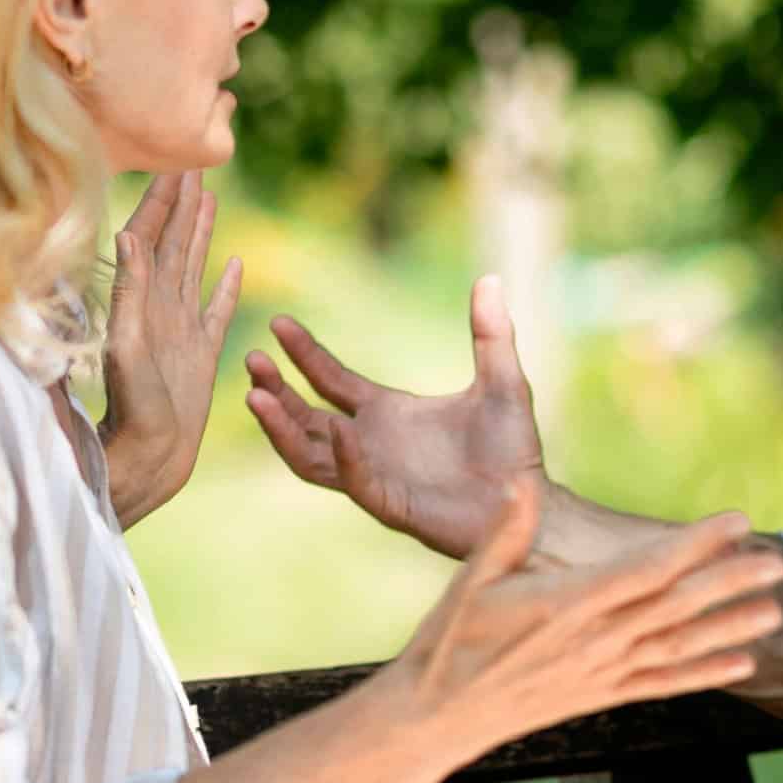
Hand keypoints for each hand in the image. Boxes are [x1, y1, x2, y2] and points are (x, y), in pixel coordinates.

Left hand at [101, 171, 241, 528]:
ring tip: (208, 195)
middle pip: (171, 240)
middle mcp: (159, 308)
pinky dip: (224, 283)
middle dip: (181, 200)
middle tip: (194, 159)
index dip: (162, 198)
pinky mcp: (201, 352)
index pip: (150, 235)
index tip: (175, 161)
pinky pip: (216, 308)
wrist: (151, 457)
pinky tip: (234, 262)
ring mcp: (181, 328)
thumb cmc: (134, 412)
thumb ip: (128, 292)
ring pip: (192, 264)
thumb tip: (128, 233)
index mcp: (141, 300)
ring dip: (199, 230)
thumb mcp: (129, 347)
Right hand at [244, 275, 544, 559]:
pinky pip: (356, 481)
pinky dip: (345, 457)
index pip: (331, 380)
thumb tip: (491, 279)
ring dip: (284, 428)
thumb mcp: (502, 382)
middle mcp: (370, 442)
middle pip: (306, 416)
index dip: (303, 354)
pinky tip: (341, 431)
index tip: (278, 323)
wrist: (531, 503)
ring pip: (311, 453)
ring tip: (256, 398)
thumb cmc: (511, 449)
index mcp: (387, 412)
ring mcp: (375, 475)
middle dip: (277, 389)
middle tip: (251, 360)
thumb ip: (491, 334)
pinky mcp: (390, 503)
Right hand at [393, 478, 782, 753]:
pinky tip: (741, 665)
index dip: (697, 544)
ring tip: (776, 611)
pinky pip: (662, 686)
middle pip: (677, 607)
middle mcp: (594, 641)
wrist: (434, 718)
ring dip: (730, 628)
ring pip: (679, 647)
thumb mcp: (470, 579)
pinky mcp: (599, 697)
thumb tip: (518, 484)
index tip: (737, 521)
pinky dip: (704, 676)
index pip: (648, 569)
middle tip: (779, 562)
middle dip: (731, 582)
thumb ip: (504, 531)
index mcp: (569, 604)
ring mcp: (601, 674)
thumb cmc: (449, 642)